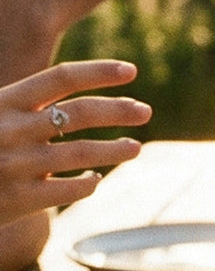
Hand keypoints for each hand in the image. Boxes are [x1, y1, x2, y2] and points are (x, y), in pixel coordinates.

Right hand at [0, 59, 150, 224]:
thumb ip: (23, 106)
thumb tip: (69, 99)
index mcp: (4, 101)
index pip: (61, 77)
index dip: (99, 72)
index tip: (130, 71)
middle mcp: (13, 129)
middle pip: (81, 113)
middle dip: (119, 110)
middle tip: (144, 111)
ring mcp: (19, 165)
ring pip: (85, 155)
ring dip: (116, 149)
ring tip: (136, 147)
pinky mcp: (22, 199)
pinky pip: (72, 190)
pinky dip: (89, 183)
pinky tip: (95, 179)